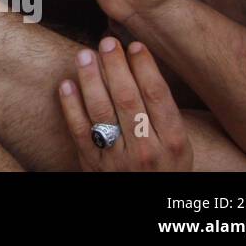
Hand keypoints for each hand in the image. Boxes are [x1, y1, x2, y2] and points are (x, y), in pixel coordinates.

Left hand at [58, 38, 192, 170]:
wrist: (149, 203)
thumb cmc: (165, 168)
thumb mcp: (178, 146)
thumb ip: (163, 113)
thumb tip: (141, 65)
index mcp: (173, 142)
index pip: (157, 96)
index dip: (145, 67)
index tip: (135, 45)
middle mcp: (147, 150)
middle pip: (127, 98)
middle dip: (115, 66)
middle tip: (106, 42)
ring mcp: (118, 159)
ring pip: (101, 111)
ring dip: (90, 79)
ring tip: (84, 55)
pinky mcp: (93, 164)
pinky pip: (80, 131)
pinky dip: (71, 106)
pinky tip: (66, 84)